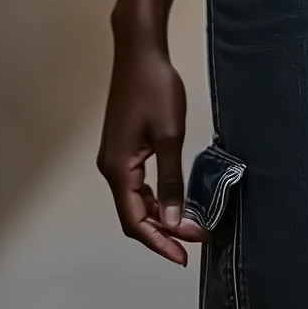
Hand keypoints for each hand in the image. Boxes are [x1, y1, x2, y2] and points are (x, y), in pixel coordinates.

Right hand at [97, 31, 207, 262]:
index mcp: (118, 169)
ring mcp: (115, 158)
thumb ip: (170, 181)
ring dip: (160, 216)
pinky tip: (175, 200)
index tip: (184, 256)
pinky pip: (137, 184)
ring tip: (191, 224)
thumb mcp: (169, 136)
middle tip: (197, 238)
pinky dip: (155, 198)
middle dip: (163, 231)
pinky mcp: (123, 148)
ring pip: (135, 201)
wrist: (140, 52)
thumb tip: (170, 219)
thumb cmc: (155, 89)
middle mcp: (110, 168)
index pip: (134, 221)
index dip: (158, 242)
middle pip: (133, 215)